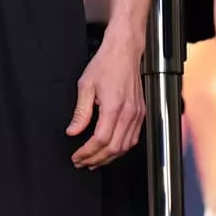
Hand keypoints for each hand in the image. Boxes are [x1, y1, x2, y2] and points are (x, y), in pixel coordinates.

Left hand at [67, 37, 144, 168]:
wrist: (124, 52)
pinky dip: (121, 148)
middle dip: (96, 159)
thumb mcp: (85, 85)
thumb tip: (73, 131)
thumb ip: (81, 112)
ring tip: (93, 160)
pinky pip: (133, 138)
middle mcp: (129, 114)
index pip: (100, 140)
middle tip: (82, 162)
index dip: (87, 152)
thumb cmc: (105, 64)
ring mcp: (138, 115)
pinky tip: (110, 150)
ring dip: (109, 157)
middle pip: (114, 148)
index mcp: (114, 107)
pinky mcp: (142, 114)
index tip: (76, 156)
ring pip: (125, 146)